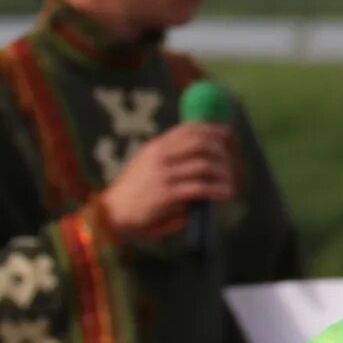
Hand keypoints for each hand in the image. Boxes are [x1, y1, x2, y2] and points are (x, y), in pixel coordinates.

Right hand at [97, 122, 237, 244]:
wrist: (112, 213)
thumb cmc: (132, 191)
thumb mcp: (145, 164)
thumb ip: (167, 156)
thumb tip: (200, 154)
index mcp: (155, 146)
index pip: (189, 129)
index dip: (211, 129)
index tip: (226, 134)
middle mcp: (160, 156)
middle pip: (201, 144)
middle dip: (221, 152)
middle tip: (229, 164)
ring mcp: (164, 174)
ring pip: (205, 166)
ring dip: (223, 174)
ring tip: (229, 184)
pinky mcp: (168, 194)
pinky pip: (201, 188)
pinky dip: (218, 190)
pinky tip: (225, 194)